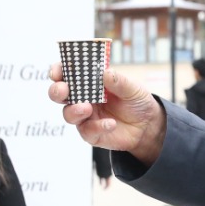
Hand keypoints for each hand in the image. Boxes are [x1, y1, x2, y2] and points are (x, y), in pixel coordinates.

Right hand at [49, 65, 166, 163]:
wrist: (147, 125)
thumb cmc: (136, 101)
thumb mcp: (132, 88)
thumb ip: (119, 82)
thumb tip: (106, 73)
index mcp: (89, 82)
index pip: (67, 74)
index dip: (58, 72)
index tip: (57, 72)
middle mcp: (82, 98)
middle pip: (59, 95)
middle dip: (57, 91)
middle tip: (63, 90)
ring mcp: (85, 117)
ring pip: (68, 114)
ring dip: (74, 110)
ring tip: (86, 108)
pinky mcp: (92, 133)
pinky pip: (87, 131)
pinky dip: (97, 126)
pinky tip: (111, 124)